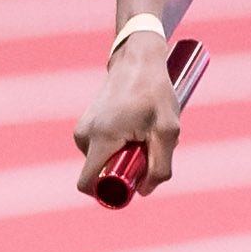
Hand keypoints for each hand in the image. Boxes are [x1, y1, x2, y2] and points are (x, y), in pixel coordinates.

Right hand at [71, 34, 184, 198]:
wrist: (138, 59)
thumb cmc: (155, 92)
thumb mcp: (168, 131)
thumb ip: (160, 166)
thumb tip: (143, 191)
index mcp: (101, 138)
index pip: (87, 184)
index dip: (110, 192)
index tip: (133, 178)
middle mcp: (84, 135)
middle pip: (100, 173)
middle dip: (124, 170)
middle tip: (146, 147)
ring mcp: (83, 129)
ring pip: (102, 161)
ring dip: (124, 155)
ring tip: (142, 132)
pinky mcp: (87, 124)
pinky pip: (101, 149)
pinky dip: (118, 146)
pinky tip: (134, 127)